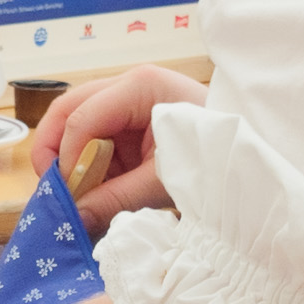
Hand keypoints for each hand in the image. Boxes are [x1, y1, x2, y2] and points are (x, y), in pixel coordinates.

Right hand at [23, 63, 204, 232]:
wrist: (249, 156)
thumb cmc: (215, 157)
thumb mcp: (165, 180)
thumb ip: (117, 198)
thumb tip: (74, 218)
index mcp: (139, 87)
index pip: (79, 119)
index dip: (65, 160)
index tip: (69, 198)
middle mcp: (127, 85)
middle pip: (67, 111)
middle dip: (54, 152)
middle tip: (56, 191)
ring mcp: (127, 100)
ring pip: (75, 124)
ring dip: (71, 161)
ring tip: (79, 195)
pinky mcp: (130, 120)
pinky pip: (94, 138)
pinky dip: (89, 164)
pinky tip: (97, 189)